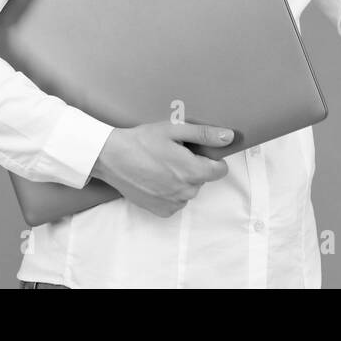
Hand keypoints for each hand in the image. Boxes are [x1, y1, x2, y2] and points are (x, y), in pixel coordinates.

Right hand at [90, 121, 234, 217]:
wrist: (111, 157)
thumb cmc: (142, 141)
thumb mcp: (174, 130)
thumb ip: (204, 134)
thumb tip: (229, 137)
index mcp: (194, 171)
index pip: (220, 170)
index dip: (211, 159)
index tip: (196, 152)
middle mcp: (187, 191)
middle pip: (202, 179)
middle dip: (193, 168)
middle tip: (172, 154)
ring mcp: (173, 203)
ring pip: (188, 190)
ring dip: (181, 180)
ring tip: (160, 165)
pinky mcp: (161, 210)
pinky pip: (175, 201)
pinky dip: (169, 192)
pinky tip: (155, 179)